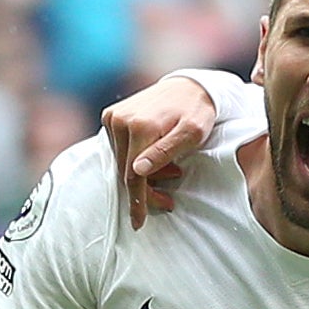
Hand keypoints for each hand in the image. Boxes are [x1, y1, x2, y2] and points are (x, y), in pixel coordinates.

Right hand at [104, 74, 218, 228]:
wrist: (190, 85)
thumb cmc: (197, 112)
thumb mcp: (192, 134)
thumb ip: (165, 152)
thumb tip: (137, 170)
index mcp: (139, 126)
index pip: (133, 175)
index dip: (137, 201)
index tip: (139, 222)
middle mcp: (119, 120)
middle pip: (125, 171)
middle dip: (146, 190)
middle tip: (169, 199)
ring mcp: (112, 117)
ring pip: (122, 162)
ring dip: (142, 175)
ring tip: (172, 172)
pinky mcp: (111, 116)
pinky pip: (119, 150)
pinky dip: (135, 160)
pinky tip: (156, 161)